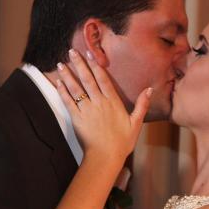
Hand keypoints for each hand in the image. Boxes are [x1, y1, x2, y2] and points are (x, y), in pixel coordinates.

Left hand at [56, 49, 150, 164]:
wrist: (106, 157)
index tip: (90, 54)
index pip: (104, 79)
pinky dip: (63, 91)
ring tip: (61, 63)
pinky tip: (59, 82)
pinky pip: (69, 101)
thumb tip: (149, 89)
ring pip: (76, 88)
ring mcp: (87, 110)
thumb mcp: (136, 123)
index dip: (96, 65)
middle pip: (88, 79)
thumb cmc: (122, 142)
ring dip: (68, 75)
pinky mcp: (77, 118)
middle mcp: (99, 103)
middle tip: (72, 51)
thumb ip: (142, 105)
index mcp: (113, 102)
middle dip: (79, 64)